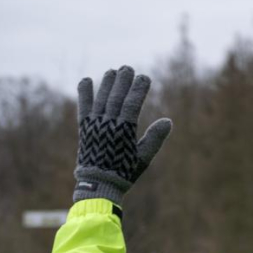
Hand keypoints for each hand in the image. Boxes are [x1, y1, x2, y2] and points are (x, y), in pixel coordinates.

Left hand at [74, 66, 172, 204]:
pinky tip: (86, 80)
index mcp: (124, 130)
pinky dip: (84, 93)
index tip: (144, 77)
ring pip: (102, 98)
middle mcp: (108, 124)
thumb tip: (168, 121)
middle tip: (128, 68)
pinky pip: (84, 107)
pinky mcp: (84, 128)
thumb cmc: (124, 172)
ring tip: (112, 71)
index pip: (132, 103)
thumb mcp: (143, 157)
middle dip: (123, 81)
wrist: (98, 184)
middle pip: (117, 96)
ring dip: (107, 83)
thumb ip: (154, 138)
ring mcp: (94, 125)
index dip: (139, 89)